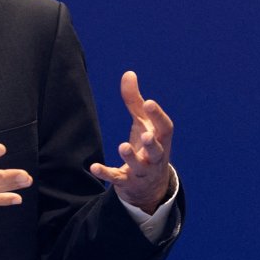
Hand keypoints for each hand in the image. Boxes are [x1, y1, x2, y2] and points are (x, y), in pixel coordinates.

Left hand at [90, 71, 174, 213]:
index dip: (158, 116)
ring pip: (139, 166)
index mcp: (161, 140)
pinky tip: (94, 167)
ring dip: (131, 157)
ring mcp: (142, 171)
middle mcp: (155, 157)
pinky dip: (106, 173)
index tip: (148, 102)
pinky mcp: (127, 182)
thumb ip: (135, 101)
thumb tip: (128, 73)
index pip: (165, 128)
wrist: (149, 187)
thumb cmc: (146, 146)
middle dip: (152, 143)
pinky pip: (117, 179)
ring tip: (122, 146)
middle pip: (158, 151)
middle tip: (146, 134)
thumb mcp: (143, 123)